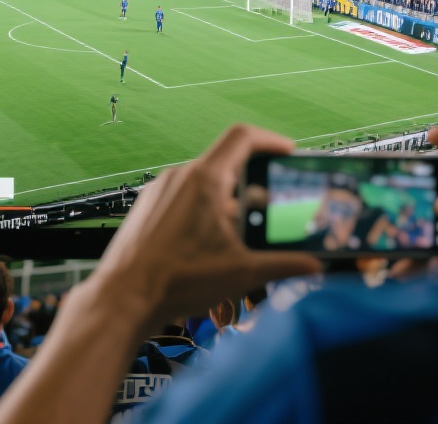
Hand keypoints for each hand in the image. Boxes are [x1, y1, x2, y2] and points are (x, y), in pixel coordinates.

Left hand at [90, 124, 320, 333]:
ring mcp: (159, 190)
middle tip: (269, 203)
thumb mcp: (241, 273)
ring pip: (204, 184)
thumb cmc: (177, 282)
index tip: (287, 153)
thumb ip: (283, 264)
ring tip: (240, 233)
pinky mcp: (147, 207)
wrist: (123, 298)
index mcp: (204, 179)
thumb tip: (314, 264)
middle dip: (251, 183)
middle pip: (225, 164)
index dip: (270, 140)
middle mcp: (180, 176)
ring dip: (227, 202)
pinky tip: (208, 243)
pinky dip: (202, 211)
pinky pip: (182, 197)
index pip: (243, 138)